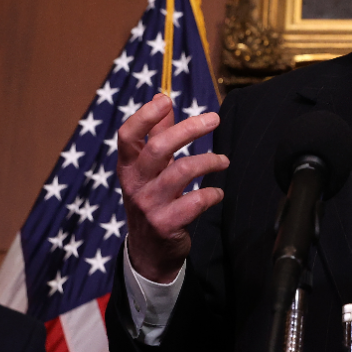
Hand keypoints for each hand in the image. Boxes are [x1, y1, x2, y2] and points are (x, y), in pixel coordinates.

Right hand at [117, 93, 229, 282]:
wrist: (149, 251)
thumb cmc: (153, 199)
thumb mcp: (149, 169)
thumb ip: (156, 135)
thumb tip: (163, 99)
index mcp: (128, 167)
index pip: (127, 136)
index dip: (144, 116)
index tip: (165, 100)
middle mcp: (135, 184)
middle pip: (159, 148)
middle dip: (189, 129)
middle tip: (215, 119)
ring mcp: (149, 205)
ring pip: (181, 172)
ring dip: (209, 161)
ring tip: (224, 161)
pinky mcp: (165, 224)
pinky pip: (194, 202)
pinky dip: (212, 194)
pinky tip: (218, 193)